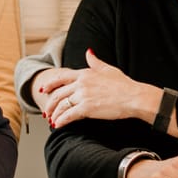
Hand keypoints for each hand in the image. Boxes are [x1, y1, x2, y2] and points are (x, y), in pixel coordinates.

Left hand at [35, 51, 158, 129]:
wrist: (134, 97)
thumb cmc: (124, 85)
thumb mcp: (108, 69)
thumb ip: (95, 62)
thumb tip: (88, 52)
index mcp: (85, 73)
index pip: (61, 77)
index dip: (50, 84)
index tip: (43, 89)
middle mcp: (81, 83)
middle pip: (58, 93)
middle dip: (50, 104)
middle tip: (46, 111)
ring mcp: (83, 95)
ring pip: (61, 105)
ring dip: (55, 114)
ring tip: (52, 120)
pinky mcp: (87, 108)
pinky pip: (68, 115)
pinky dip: (61, 121)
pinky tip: (58, 125)